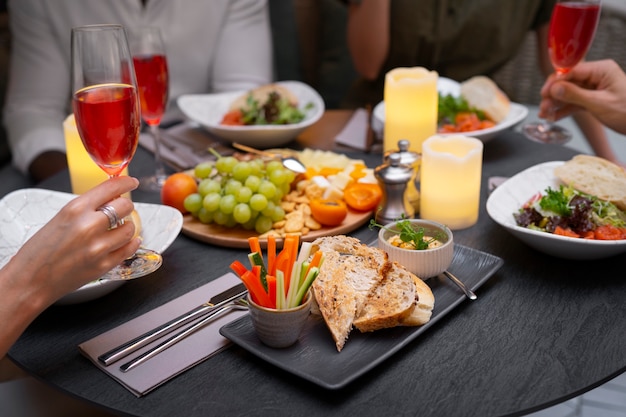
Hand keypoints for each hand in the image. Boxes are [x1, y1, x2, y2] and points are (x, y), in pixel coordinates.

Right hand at [7, 176, 140, 301]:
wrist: (30, 280)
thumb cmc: (41, 249)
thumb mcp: (61, 217)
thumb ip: (86, 207)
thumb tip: (112, 197)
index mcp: (75, 209)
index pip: (111, 188)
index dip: (125, 183)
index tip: (131, 183)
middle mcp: (89, 226)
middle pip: (125, 207)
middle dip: (125, 207)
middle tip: (121, 210)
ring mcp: (98, 247)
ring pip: (130, 229)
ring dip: (127, 227)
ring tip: (118, 229)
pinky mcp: (104, 265)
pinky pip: (129, 249)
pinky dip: (131, 243)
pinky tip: (128, 241)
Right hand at [538, 59, 625, 134]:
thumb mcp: (600, 103)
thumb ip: (575, 95)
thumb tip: (555, 88)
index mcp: (601, 70)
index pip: (571, 71)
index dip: (555, 81)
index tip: (544, 93)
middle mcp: (597, 76)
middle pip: (567, 82)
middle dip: (553, 95)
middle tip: (543, 107)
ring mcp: (594, 88)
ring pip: (568, 93)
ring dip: (556, 103)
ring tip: (546, 114)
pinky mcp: (593, 99)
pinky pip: (574, 102)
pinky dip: (564, 109)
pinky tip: (554, 116)